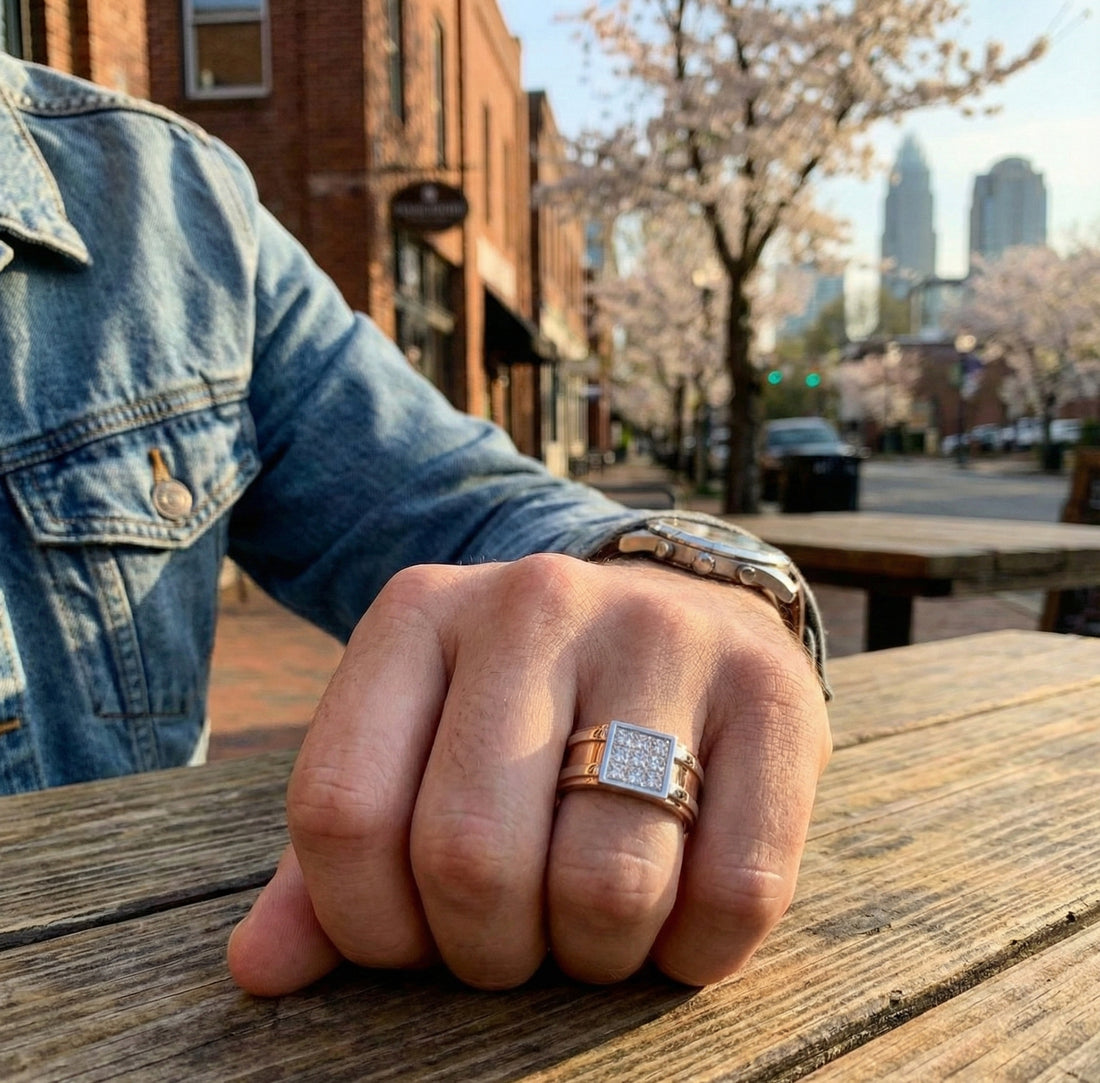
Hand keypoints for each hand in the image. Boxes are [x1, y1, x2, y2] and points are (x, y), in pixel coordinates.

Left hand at [227, 554, 829, 993]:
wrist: (678, 610)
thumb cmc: (527, 710)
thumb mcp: (417, 745)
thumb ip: (339, 850)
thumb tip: (261, 970)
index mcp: (418, 614)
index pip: (342, 813)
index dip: (370, 924)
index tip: (415, 937)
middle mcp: (537, 602)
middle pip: (470, 857)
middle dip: (488, 952)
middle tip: (515, 939)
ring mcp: (662, 636)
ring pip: (606, 885)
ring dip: (594, 958)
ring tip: (593, 924)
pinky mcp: (773, 691)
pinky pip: (736, 891)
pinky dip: (695, 954)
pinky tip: (676, 920)